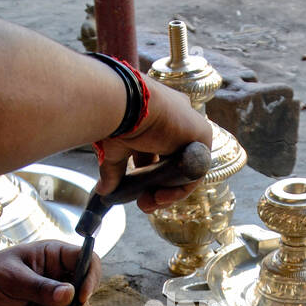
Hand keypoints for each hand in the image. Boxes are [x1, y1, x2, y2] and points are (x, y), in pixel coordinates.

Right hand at [95, 80, 212, 212]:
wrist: (125, 102)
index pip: (157, 152)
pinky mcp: (202, 135)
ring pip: (183, 171)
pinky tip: (159, 197)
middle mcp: (177, 120)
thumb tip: (103, 190)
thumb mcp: (114, 147)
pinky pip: (194, 172)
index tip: (136, 192)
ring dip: (166, 192)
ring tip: (147, 203)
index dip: (147, 175)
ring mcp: (191, 127)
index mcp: (158, 116)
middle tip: (142, 203)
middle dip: (156, 188)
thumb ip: (113, 169)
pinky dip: (179, 189)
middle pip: (172, 164)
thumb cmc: (116, 117)